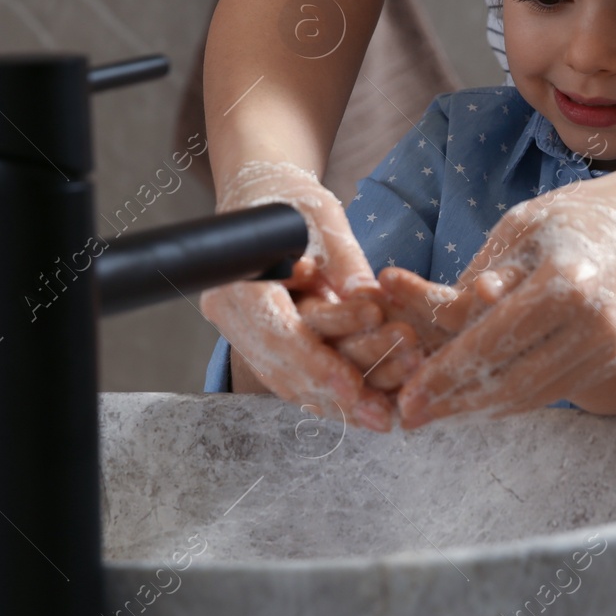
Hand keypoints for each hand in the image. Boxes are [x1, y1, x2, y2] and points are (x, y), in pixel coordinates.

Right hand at [199, 160, 393, 429]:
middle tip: (382, 413)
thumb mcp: (319, 216)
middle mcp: (232, 315)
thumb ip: (341, 256)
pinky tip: (363, 409)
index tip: (352, 386)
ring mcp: (244, 333)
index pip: (276, 332)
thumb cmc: (288, 202)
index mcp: (236, 282)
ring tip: (383, 416)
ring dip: (336, 403)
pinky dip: (328, 395)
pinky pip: (295, 377)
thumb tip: (366, 294)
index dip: (315, 363)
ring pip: (290, 380)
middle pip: (283, 366)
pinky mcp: (266, 343)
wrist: (262, 199)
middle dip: (335, 392)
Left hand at [393, 184, 615, 427]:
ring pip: (533, 393)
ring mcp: (610, 347)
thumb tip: (444, 322)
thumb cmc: (578, 213)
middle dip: (456, 403)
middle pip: (512, 382)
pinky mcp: (615, 357)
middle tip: (410, 416)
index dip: (445, 375)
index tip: (407, 397)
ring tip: (439, 412)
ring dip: (481, 408)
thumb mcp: (521, 228)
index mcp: (567, 283)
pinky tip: (480, 400)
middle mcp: (595, 323)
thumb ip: (482, 277)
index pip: (492, 343)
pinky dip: (514, 398)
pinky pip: (555, 387)